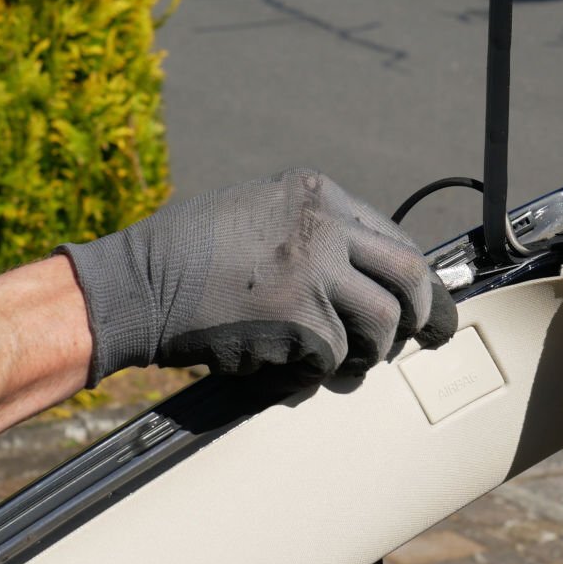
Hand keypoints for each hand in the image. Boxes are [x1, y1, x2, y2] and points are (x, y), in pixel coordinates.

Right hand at [56, 168, 456, 387]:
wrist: (136, 282)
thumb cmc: (190, 251)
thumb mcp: (259, 211)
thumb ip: (316, 232)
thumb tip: (369, 275)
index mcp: (317, 194)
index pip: (394, 237)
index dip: (418, 277)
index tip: (426, 301)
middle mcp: (324, 226)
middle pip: (409, 275)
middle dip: (424, 313)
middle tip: (423, 336)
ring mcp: (314, 272)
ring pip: (383, 323)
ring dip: (373, 351)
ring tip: (350, 360)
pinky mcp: (299, 320)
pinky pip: (335, 356)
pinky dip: (321, 369)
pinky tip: (292, 364)